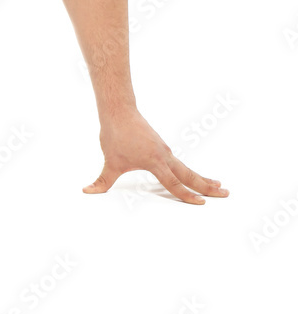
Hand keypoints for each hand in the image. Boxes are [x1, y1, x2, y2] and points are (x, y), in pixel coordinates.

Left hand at [83, 110, 229, 203]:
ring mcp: (164, 149)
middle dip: (207, 186)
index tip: (202, 204)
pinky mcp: (160, 145)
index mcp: (155, 162)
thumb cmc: (115, 135)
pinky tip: (192, 174)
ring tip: (218, 184)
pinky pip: (178, 161)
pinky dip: (189, 170)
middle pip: (190, 174)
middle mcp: (164, 156)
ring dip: (202, 177)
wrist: (118, 110)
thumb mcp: (109, 162)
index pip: (174, 184)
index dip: (186, 196)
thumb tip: (86, 191)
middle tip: (226, 193)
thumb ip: (101, 181)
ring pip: (186, 167)